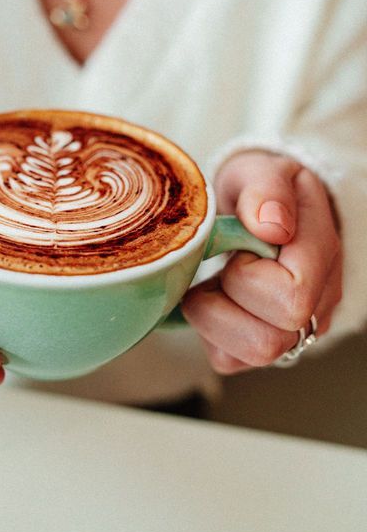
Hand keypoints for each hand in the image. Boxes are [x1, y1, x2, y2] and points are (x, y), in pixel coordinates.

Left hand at [181, 151, 341, 373]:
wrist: (259, 209)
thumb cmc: (259, 192)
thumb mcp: (260, 171)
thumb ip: (266, 189)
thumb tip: (271, 226)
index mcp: (321, 254)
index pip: (292, 296)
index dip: (248, 275)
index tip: (237, 246)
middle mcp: (317, 302)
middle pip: (269, 340)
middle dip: (225, 303)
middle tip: (220, 267)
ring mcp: (294, 330)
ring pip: (250, 356)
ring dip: (214, 320)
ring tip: (213, 283)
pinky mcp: (262, 345)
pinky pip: (229, 359)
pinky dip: (209, 331)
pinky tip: (215, 299)